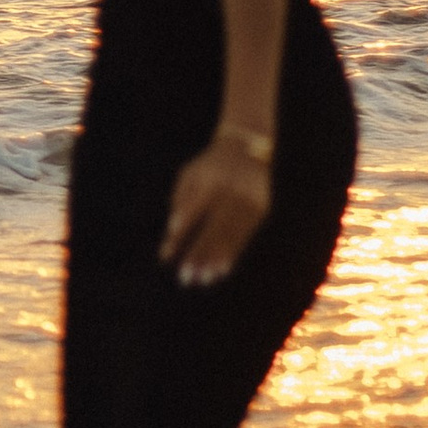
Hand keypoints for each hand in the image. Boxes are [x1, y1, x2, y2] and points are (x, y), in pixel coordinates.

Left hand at [160, 136, 272, 286]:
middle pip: (212, 227)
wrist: (247, 148)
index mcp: (208, 178)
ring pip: (230, 234)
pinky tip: (220, 270)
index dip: (179, 235)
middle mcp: (231, 189)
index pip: (191, 210)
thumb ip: (181, 201)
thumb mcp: (190, 175)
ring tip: (202, 279)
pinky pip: (245, 235)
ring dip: (215, 259)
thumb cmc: (209, 168)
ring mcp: (249, 198)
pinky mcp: (262, 208)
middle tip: (185, 278)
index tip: (165, 256)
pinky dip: (232, 253)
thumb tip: (172, 234)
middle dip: (199, 253)